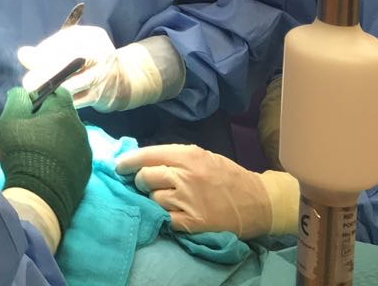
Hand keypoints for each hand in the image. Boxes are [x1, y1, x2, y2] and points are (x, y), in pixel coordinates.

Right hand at [0, 88, 90, 233]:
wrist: (39, 195)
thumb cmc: (22, 152)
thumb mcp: (9, 120)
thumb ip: (17, 99)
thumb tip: (24, 92)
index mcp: (63, 111)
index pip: (58, 91)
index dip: (42, 97)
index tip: (29, 110)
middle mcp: (80, 127)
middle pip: (64, 113)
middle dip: (49, 118)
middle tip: (31, 131)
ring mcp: (86, 150)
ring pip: (70, 134)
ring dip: (57, 137)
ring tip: (40, 151)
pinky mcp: (86, 170)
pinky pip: (75, 154)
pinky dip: (64, 155)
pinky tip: (49, 165)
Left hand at [19, 28, 168, 112]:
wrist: (124, 81)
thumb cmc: (89, 59)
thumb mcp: (73, 46)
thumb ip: (49, 48)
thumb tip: (23, 55)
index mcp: (93, 37)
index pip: (66, 41)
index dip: (45, 50)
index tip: (26, 58)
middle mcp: (101, 55)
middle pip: (71, 62)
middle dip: (45, 72)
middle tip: (27, 82)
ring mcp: (102, 77)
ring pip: (72, 84)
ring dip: (50, 90)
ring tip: (33, 93)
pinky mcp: (100, 97)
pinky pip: (76, 100)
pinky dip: (59, 101)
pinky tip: (46, 102)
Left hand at [115, 144, 299, 238]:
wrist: (258, 202)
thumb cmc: (228, 176)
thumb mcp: (202, 156)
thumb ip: (174, 156)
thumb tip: (142, 159)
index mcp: (188, 155)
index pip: (147, 155)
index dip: (128, 161)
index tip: (118, 167)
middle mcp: (185, 176)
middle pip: (145, 177)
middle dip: (141, 181)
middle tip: (146, 184)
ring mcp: (188, 201)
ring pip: (153, 198)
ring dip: (155, 200)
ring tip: (170, 199)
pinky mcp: (192, 222)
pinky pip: (165, 218)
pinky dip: (166, 216)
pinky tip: (174, 213)